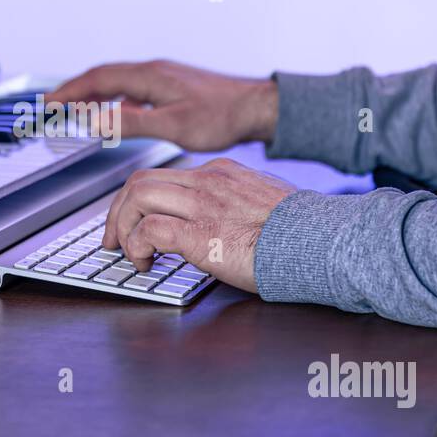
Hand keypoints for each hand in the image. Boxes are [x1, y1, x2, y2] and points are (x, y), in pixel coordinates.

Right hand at [45, 60, 277, 151]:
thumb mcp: (173, 125)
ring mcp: (162, 77)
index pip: (98, 79)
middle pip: (103, 76)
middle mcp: (153, 71)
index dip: (69, 90)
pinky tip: (116, 113)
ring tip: (75, 106)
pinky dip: (114, 98)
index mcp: (149, 76)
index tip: (48, 102)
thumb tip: (96, 120)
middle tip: (51, 103)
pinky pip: (132, 88)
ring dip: (93, 92)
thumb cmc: (221, 116)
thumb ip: (133, 122)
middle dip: (74, 88)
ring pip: (117, 81)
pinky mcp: (171, 86)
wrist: (254, 107)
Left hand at [102, 157, 295, 291]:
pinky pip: (149, 230)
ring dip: (122, 226)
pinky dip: (137, 245)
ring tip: (126, 252)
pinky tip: (144, 262)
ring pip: (137, 196)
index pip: (165, 176)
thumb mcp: (264, 203)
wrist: (323, 240)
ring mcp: (203, 205)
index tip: (132, 221)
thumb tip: (218, 224)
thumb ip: (234, 204)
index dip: (139, 200)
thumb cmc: (302, 232)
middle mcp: (208, 182)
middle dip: (118, 210)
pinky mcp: (200, 233)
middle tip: (113, 238)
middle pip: (140, 180)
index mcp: (221, 174)